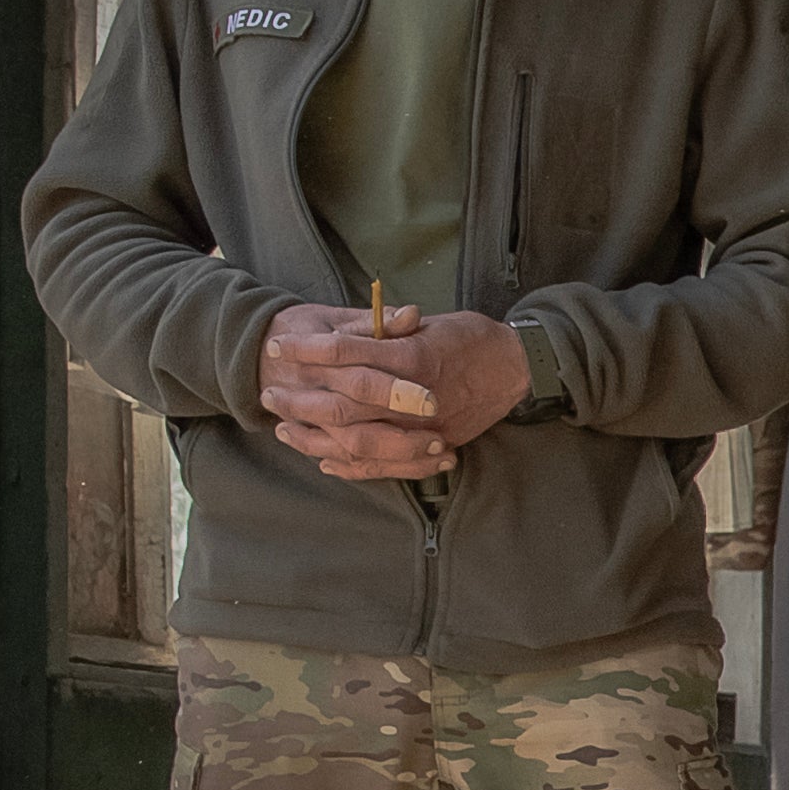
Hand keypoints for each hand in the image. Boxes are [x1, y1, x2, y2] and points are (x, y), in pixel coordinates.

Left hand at [259, 302, 524, 479]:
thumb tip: (351, 328)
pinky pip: (386, 467)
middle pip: (341, 404)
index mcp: (412, 357)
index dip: (306, 350)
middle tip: (269, 394)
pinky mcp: (433, 449)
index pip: (345, 353)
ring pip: (357, 441)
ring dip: (314, 437)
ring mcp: (424, 429)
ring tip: (284, 428)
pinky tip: (325, 461)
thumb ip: (392, 328)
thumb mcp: (433, 322)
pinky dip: (352, 467)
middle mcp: (414, 398)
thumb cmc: (474, 339)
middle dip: (299, 399)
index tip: (277, 345)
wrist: (519, 369)